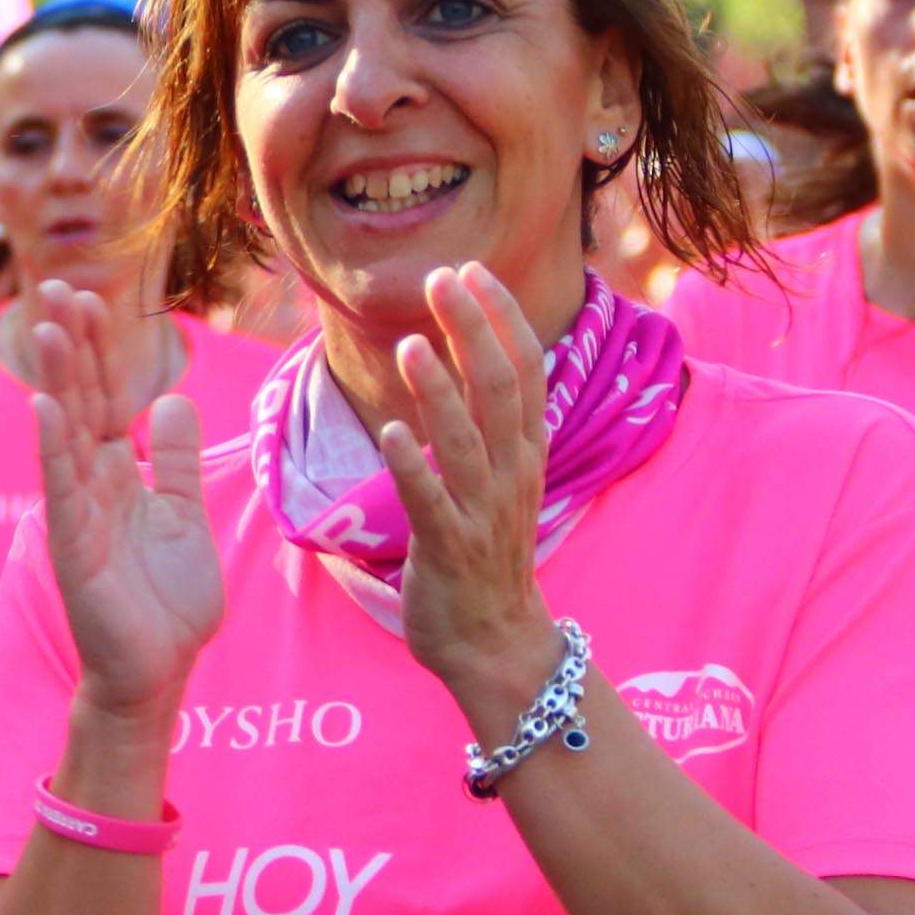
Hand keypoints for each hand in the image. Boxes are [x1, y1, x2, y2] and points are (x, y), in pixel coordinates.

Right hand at [30, 281, 221, 719]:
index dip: (98, 348)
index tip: (89, 296)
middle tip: (58, 285)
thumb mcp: (184, 516)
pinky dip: (53, 449)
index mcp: (117, 475)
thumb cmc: (166, 604)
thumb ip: (172, 461)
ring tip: (50, 327)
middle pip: (79, 399)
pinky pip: (61, 490)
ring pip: (64, 434)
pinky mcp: (73, 548)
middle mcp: (90, 485)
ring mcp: (77, 514)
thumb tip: (168, 399)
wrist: (157, 672)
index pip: (103, 396)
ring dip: (57, 379)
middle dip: (71, 344)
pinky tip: (45, 408)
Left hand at [380, 265, 562, 724]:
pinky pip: (431, 504)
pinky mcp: (451, 550)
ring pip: (466, 441)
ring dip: (438, 391)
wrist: (497, 644)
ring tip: (410, 344)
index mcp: (525, 451)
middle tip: (441, 278)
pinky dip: (411, 468)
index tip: (470, 270)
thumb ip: (491, 426)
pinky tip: (389, 434)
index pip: (523, 368)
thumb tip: (475, 364)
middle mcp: (512, 474)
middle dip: (472, 330)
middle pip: (500, 388)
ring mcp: (484, 512)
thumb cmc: (487, 557)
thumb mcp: (502, 480)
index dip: (499, 317)